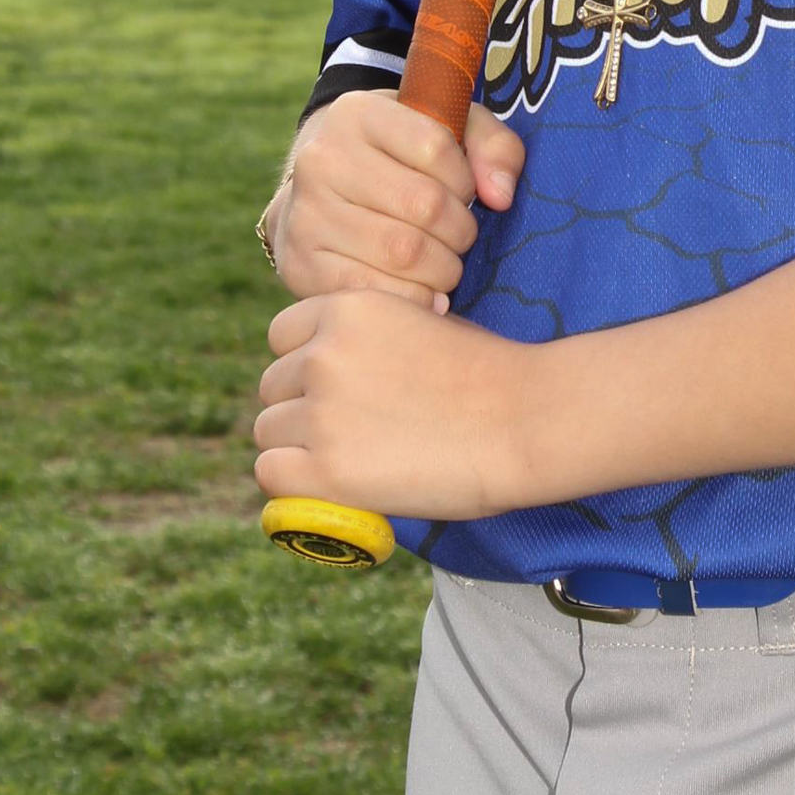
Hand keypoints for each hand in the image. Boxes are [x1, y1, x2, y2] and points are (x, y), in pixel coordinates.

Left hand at [253, 289, 530, 521]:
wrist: (526, 419)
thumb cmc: (488, 376)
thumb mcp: (419, 324)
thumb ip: (367, 342)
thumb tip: (331, 378)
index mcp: (347, 308)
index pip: (283, 336)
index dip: (307, 364)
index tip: (339, 388)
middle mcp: (323, 353)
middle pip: (272, 385)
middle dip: (301, 407)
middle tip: (351, 431)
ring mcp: (321, 411)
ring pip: (268, 430)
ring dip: (298, 447)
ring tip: (351, 459)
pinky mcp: (326, 469)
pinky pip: (272, 474)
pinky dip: (296, 484)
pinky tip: (335, 485)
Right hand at [263, 94, 525, 305]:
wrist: (322, 194)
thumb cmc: (400, 160)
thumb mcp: (449, 130)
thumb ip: (493, 147)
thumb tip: (500, 196)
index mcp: (357, 114)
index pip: (435, 146)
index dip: (465, 179)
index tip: (463, 191)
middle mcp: (321, 159)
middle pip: (424, 204)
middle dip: (460, 231)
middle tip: (460, 237)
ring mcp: (305, 213)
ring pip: (403, 253)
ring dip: (443, 268)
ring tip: (443, 263)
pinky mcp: (300, 264)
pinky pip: (373, 291)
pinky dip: (413, 299)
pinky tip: (425, 293)